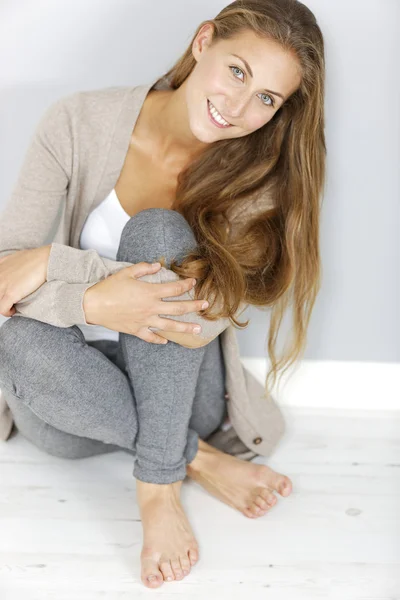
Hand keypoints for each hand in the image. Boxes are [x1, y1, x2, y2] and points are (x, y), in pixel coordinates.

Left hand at [0, 245, 50, 316]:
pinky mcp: (10, 293)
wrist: (45, 260)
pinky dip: (7, 312)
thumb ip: (7, 263)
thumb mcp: (15, 257)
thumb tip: (10, 268)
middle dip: (2, 298)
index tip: (6, 294)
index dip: (1, 291)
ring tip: (12, 306)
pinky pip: (2, 309)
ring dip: (3, 306)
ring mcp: (3, 285)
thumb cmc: (35, 258)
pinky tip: (14, 310)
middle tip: (10, 301)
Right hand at [83, 262, 208, 344]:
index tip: (194, 283)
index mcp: (150, 292)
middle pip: (178, 308)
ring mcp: (145, 321)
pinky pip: (151, 337)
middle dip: (194, 306)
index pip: (174, 288)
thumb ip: (144, 268)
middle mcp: (151, 308)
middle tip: (206, 305)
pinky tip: (167, 340)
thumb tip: (158, 265)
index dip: (186, 285)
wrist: (92, 305)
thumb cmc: (109, 287)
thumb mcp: (126, 272)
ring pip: (170, 325)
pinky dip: (159, 339)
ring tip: (198, 329)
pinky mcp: (136, 330)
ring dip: (186, 327)